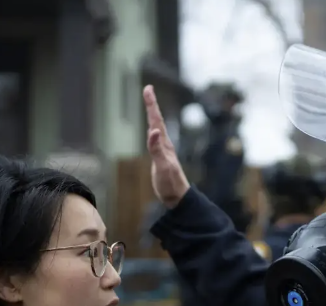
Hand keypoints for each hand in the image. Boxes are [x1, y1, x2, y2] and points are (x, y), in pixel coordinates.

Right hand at [144, 85, 190, 207]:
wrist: (178, 197)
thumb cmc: (170, 184)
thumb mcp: (162, 166)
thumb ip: (157, 149)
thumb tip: (154, 130)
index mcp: (164, 144)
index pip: (156, 120)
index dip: (152, 105)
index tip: (148, 88)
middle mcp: (165, 145)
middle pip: (157, 121)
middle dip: (151, 105)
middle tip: (147, 89)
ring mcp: (164, 151)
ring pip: (157, 128)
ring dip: (153, 115)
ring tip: (149, 105)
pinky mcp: (161, 158)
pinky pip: (155, 139)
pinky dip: (152, 130)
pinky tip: (152, 130)